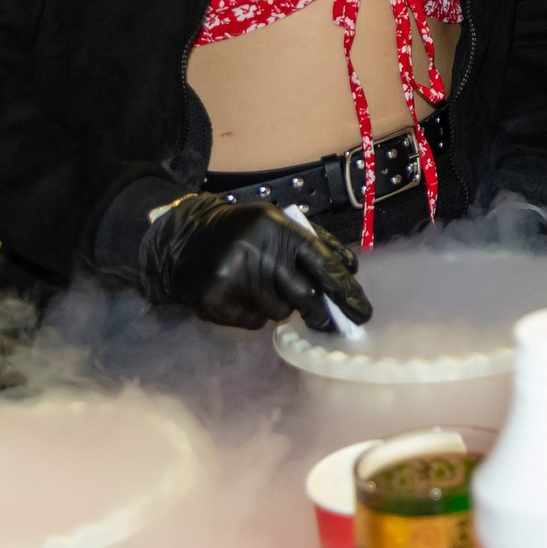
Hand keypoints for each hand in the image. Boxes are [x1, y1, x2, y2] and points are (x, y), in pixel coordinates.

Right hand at [137, 196, 372, 331]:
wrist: (184, 239)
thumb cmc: (242, 233)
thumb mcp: (276, 225)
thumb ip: (313, 244)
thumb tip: (349, 269)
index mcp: (278, 229)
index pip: (322, 262)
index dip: (344, 290)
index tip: (362, 311)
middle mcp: (258, 251)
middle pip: (304, 294)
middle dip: (319, 312)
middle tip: (327, 322)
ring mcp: (235, 277)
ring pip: (279, 311)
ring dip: (280, 307)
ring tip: (261, 289)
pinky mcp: (216, 300)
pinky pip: (254, 322)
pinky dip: (254, 315)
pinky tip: (242, 298)